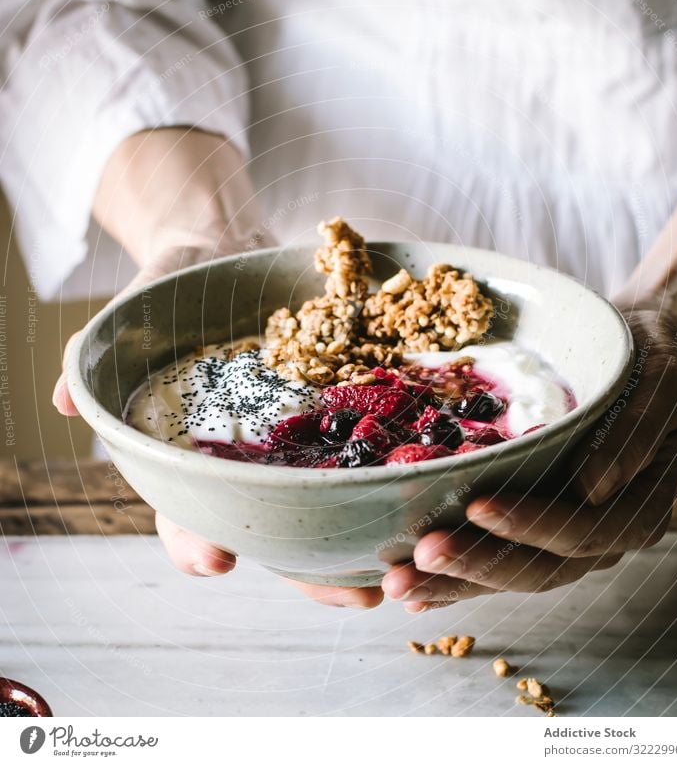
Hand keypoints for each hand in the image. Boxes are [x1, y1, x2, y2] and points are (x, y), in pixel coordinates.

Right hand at [53, 127, 383, 608]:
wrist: (227, 254)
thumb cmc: (174, 289)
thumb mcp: (137, 311)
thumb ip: (106, 353)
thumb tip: (64, 397)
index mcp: (200, 452)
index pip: (189, 512)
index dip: (197, 542)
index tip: (217, 559)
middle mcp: (257, 458)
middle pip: (282, 531)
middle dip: (314, 573)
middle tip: (352, 595)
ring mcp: (305, 436)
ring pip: (338, 505)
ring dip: (373, 543)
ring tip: (408, 572)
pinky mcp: (348, 404)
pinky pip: (378, 445)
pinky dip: (405, 474)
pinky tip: (439, 494)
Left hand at [382, 300, 676, 611]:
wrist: (638, 350)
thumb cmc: (649, 358)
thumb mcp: (657, 379)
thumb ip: (633, 433)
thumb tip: (594, 488)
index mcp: (638, 505)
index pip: (584, 530)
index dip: (530, 524)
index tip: (475, 506)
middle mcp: (604, 532)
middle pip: (542, 567)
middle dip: (477, 564)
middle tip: (419, 557)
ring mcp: (570, 537)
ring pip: (513, 573)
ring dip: (455, 581)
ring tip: (399, 583)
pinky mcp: (538, 527)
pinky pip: (500, 559)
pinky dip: (458, 577)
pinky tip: (416, 589)